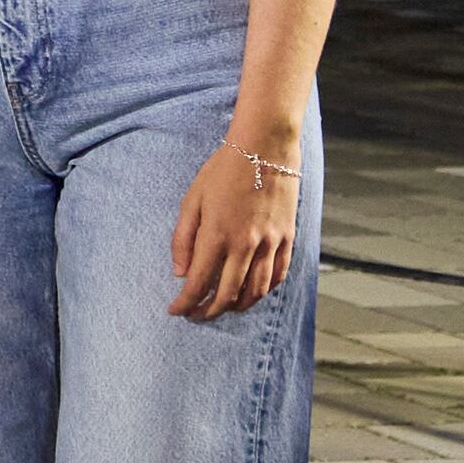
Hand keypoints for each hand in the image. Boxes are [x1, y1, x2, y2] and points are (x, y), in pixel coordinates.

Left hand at [165, 138, 301, 318]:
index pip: (198, 283)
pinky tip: (252, 293)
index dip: (185, 303)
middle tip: (196, 315)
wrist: (265, 147)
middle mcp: (246, 244)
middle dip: (209, 311)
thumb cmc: (222, 170)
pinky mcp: (288, 238)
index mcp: (216, 235)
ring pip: (256, 291)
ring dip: (238, 306)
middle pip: (227, 294)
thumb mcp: (192, 200)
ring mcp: (271, 242)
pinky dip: (264, 291)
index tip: (175, 311)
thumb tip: (181, 273)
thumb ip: (183, 239)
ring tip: (223, 308)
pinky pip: (278, 275)